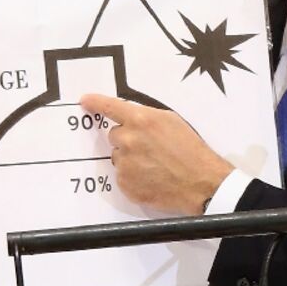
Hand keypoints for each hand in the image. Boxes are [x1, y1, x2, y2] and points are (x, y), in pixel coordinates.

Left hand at [81, 93, 233, 215]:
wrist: (201, 183)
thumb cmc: (191, 150)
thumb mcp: (172, 121)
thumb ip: (147, 118)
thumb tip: (131, 120)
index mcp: (140, 120)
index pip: (110, 107)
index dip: (96, 102)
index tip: (85, 100)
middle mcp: (128, 140)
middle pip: (114, 135)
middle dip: (128, 139)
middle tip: (149, 148)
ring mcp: (125, 164)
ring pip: (119, 157)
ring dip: (130, 159)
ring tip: (154, 166)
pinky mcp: (125, 184)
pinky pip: (122, 177)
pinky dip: (134, 178)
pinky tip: (152, 179)